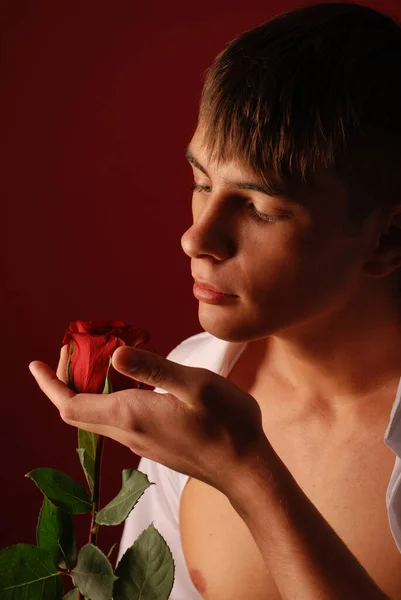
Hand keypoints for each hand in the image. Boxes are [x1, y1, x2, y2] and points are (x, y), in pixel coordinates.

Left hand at [29, 345, 267, 493]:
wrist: (245, 469)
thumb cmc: (227, 425)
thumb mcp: (195, 386)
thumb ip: (154, 369)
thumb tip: (115, 356)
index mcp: (131, 415)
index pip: (70, 404)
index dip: (49, 384)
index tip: (36, 364)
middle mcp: (128, 432)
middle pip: (77, 411)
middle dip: (65, 382)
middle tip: (71, 352)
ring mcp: (140, 442)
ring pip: (97, 417)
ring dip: (87, 390)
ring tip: (97, 361)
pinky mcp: (154, 445)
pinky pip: (117, 422)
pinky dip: (108, 399)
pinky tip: (129, 384)